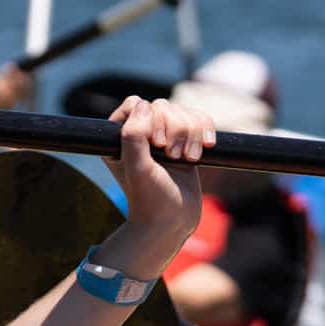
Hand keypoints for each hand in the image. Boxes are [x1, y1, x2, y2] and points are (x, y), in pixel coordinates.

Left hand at [98, 95, 213, 276]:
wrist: (173, 221)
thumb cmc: (150, 198)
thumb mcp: (138, 168)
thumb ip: (133, 136)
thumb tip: (143, 105)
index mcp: (119, 137)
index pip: (137, 104)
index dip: (152, 119)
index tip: (156, 144)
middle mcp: (139, 134)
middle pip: (164, 106)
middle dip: (176, 129)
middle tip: (173, 157)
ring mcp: (163, 137)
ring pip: (184, 112)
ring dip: (191, 133)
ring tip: (187, 159)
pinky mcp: (184, 142)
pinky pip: (199, 119)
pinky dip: (205, 131)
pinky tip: (206, 148)